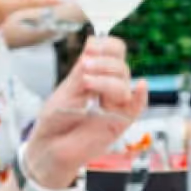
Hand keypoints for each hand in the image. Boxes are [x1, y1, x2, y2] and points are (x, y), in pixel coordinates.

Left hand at [26, 36, 143, 184]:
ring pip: (125, 82)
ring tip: (87, 84)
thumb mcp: (67, 89)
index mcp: (95, 75)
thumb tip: (94, 43)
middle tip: (86, 67)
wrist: (50, 148)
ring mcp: (115, 104)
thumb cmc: (55, 121)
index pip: (113, 51)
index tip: (91, 49)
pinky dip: (140, 95)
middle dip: (105, 62)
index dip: (106, 45)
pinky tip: (141, 86)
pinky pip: (138, 106)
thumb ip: (82, 70)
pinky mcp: (120, 122)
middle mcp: (108, 87)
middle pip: (121, 64)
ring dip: (106, 80)